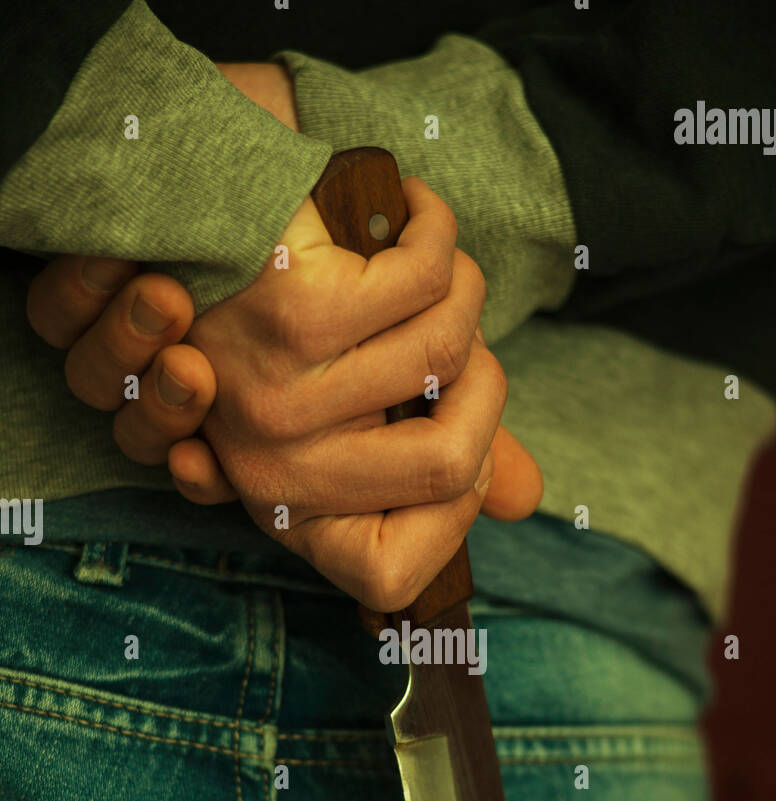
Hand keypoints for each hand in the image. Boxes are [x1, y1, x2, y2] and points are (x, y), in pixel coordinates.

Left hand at [25, 61, 542, 605]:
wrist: (198, 196)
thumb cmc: (286, 315)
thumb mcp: (354, 405)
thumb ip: (440, 451)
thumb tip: (525, 499)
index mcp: (290, 508)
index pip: (389, 577)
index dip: (455, 514)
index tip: (448, 440)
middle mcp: (275, 471)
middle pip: (454, 466)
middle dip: (484, 385)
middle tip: (449, 334)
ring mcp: (280, 399)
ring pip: (452, 353)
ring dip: (462, 290)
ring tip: (420, 259)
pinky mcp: (295, 313)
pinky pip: (429, 279)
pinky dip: (435, 227)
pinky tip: (408, 208)